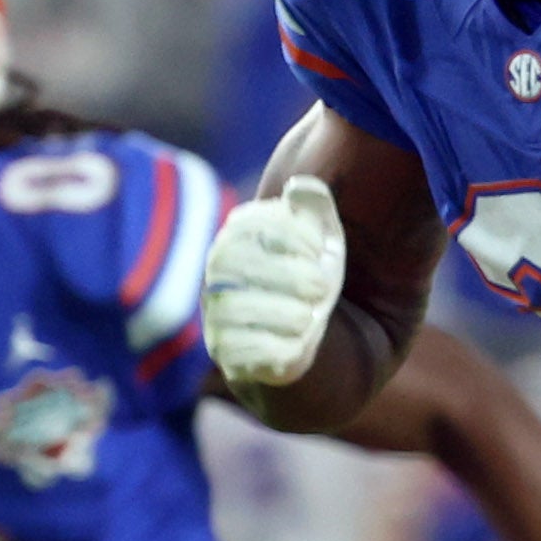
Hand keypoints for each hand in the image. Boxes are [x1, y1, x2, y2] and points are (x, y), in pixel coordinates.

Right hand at [202, 174, 345, 385]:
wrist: (308, 330)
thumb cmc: (310, 274)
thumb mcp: (321, 238)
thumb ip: (315, 208)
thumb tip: (302, 187)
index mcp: (235, 239)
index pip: (245, 225)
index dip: (287, 233)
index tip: (321, 247)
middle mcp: (217, 275)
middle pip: (233, 263)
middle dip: (286, 274)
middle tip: (322, 286)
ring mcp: (217, 314)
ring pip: (232, 307)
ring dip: (280, 311)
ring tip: (309, 316)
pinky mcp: (227, 353)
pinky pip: (237, 350)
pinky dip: (273, 347)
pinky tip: (299, 343)